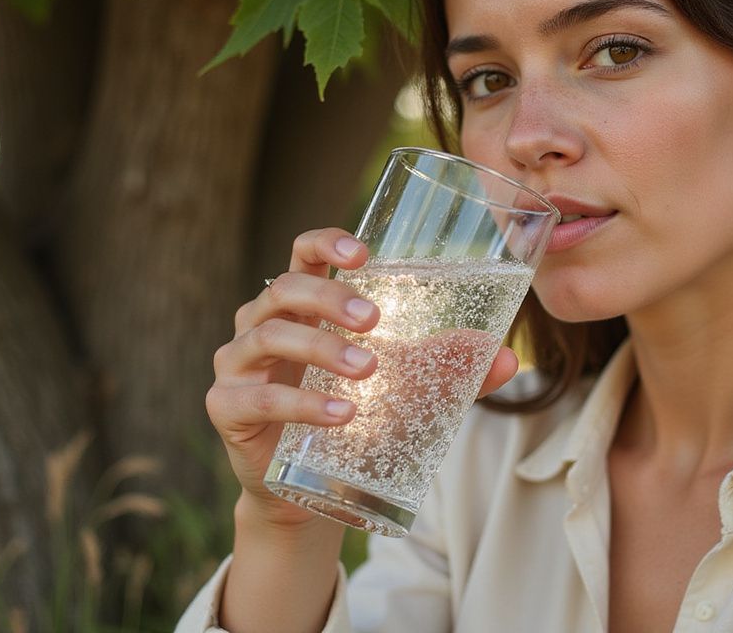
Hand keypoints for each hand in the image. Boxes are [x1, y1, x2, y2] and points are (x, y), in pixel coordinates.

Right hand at [205, 228, 521, 528]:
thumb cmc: (353, 417)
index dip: (325, 243)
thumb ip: (445, 369)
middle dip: (331, 297)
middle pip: (286, 289)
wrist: (308, 489)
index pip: (302, 254)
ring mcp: (237, 364)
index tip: (363, 253)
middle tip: (376, 321)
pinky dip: (300, 403)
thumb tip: (507, 359)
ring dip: (320, 348)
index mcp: (301, 306)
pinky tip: (340, 415)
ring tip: (367, 370)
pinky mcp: (226, 407)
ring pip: (269, 336)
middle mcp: (262, 324)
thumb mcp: (401, 388)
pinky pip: (257, 397)